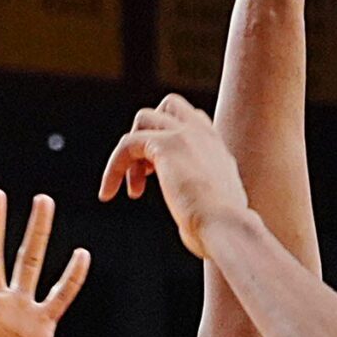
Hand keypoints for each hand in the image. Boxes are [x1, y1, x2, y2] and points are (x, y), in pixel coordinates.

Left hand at [96, 96, 250, 258]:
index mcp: (217, 147)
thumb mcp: (216, 205)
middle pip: (168, 106)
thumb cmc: (222, 230)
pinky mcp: (165, 145)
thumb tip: (191, 212)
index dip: (169, 140)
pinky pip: (127, 144)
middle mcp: (204, 134)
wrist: (227, 228)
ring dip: (131, 151)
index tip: (159, 175)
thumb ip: (203, 195)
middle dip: (148, 133)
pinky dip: (113, 167)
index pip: (192, 121)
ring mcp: (185, 135)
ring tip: (132, 188)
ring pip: (144, 119)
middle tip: (144, 172)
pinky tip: (109, 193)